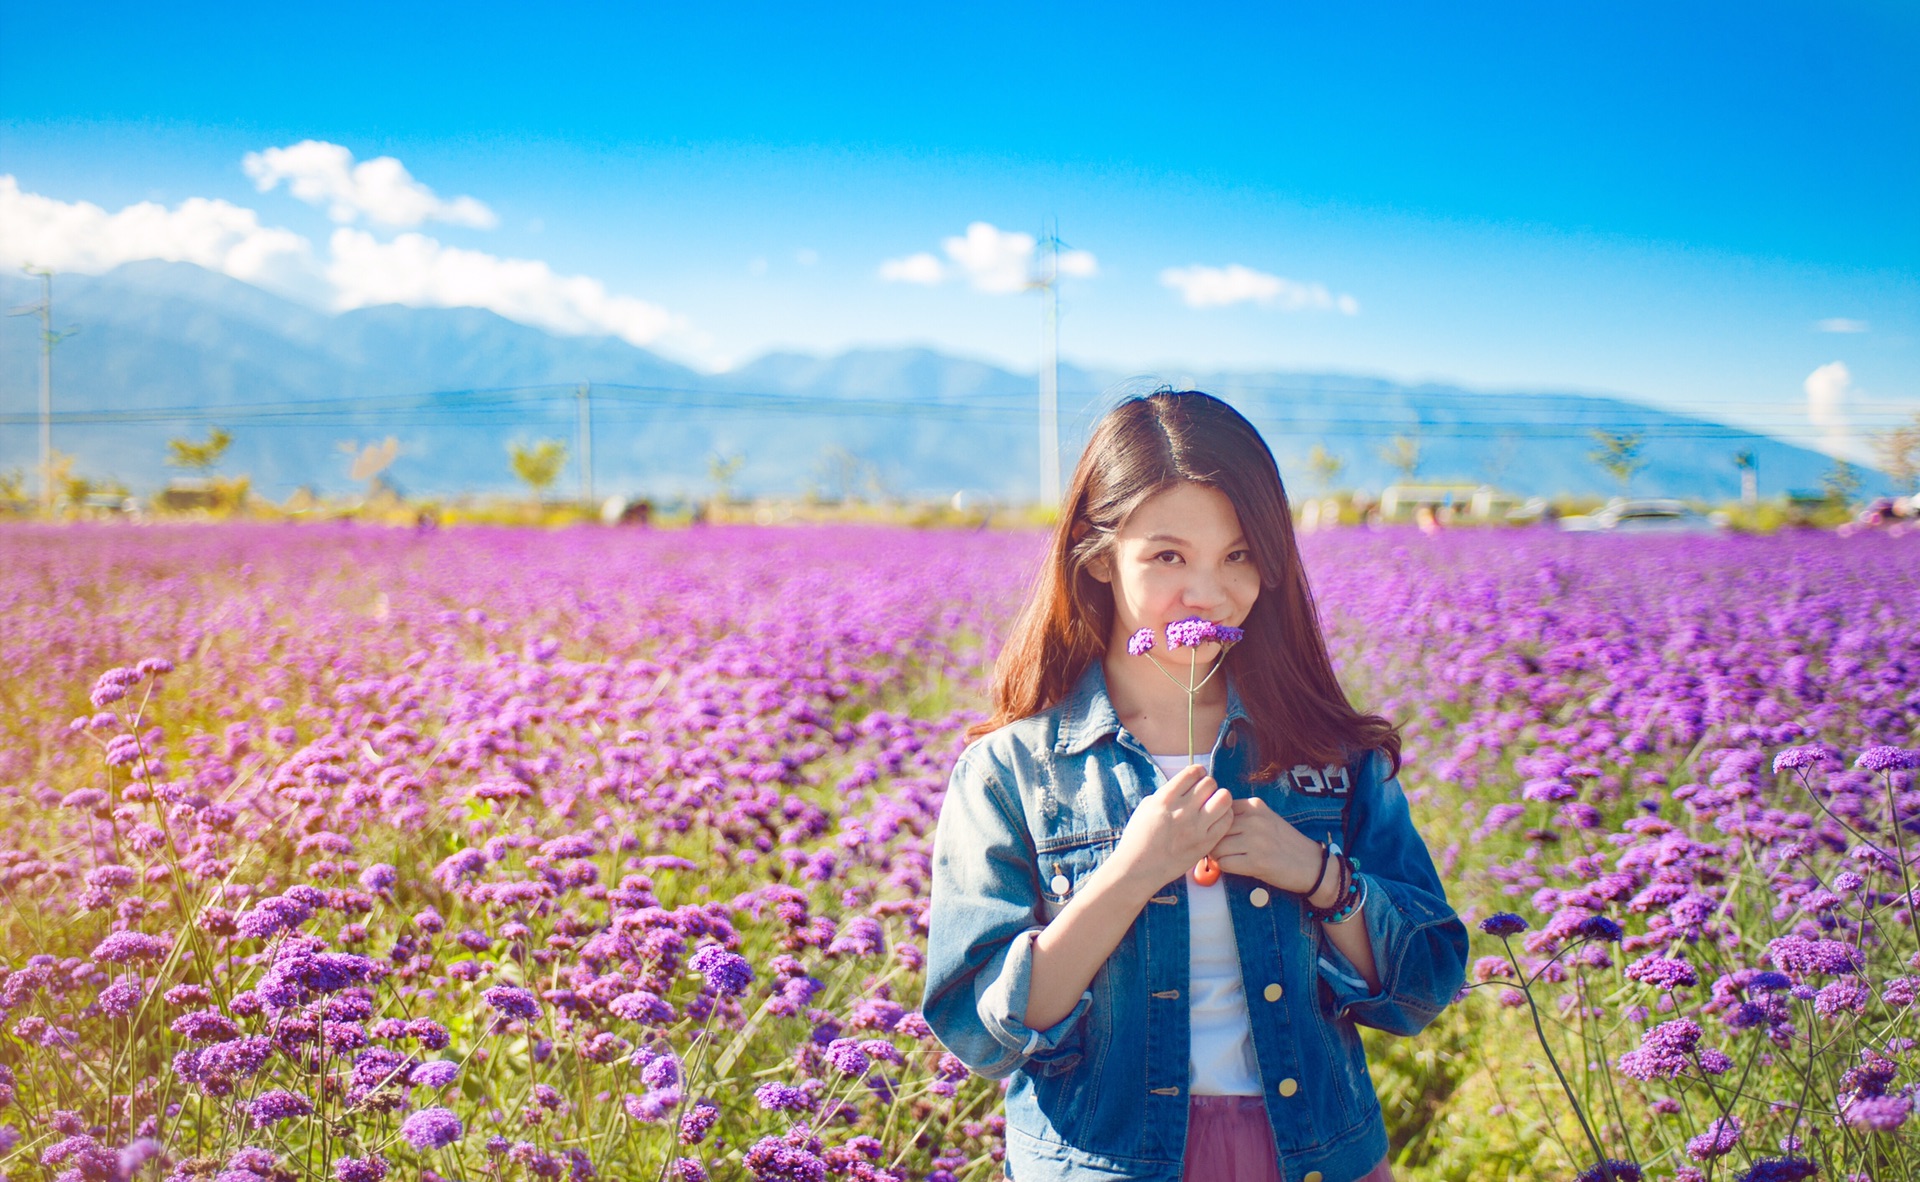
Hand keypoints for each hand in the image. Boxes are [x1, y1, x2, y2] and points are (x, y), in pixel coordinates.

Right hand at [1110, 764, 1233, 890]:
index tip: (1197, 778)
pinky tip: (1216, 820)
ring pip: (1224, 798)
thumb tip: (1184, 787)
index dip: (1197, 772)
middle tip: (1204, 795)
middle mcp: (1182, 810)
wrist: (1139, 868)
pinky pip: (1226, 821)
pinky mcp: (1205, 843)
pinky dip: (1224, 816)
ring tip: (1213, 806)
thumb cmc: (1138, 837)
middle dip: (1208, 786)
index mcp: (1165, 798)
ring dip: (1220, 798)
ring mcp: (1196, 827)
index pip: (1193, 772)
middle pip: (1210, 783)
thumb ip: (1166, 794)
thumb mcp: (1146, 807)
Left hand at [1211, 798, 1328, 899]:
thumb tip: (1209, 823)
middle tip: (1222, 850)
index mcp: (1254, 806)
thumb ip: (1241, 816)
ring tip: (1230, 858)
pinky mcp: (1256, 862)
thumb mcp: (1265, 818)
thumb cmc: (1285, 842)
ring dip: (1218, 856)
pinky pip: (1224, 864)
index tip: (1222, 834)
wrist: (1311, 864)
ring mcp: (1255, 841)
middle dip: (1215, 842)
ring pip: (1216, 848)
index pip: (1219, 811)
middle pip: (1215, 829)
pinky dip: (1225, 868)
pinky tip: (1237, 867)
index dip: (1216, 825)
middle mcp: (1254, 820)